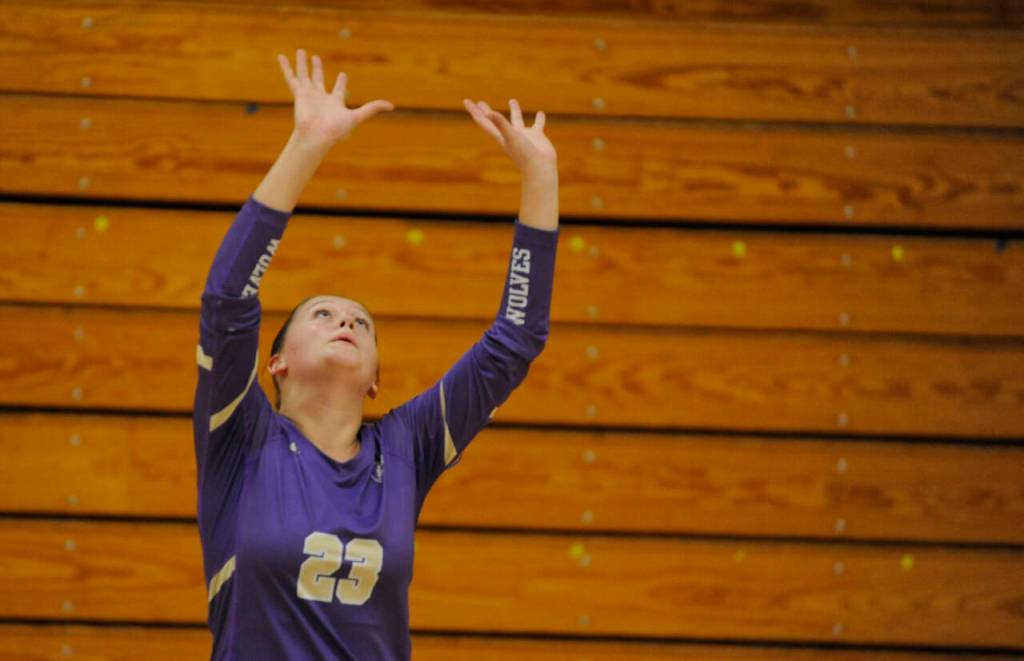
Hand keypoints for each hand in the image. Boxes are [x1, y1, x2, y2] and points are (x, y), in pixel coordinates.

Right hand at [278, 49, 393, 147]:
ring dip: (303, 64)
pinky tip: (282, 57)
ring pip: (305, 75)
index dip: (342, 82)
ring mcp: (309, 95)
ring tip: (301, 51)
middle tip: (316, 58)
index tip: (343, 75)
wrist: (317, 136)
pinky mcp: (299, 94)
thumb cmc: (336, 129)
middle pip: (319, 79)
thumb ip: (373, 109)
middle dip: (318, 69)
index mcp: (335, 102)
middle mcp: (321, 97)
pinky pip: (291, 78)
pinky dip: (286, 67)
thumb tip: (392, 106)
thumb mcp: (358, 116)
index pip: (339, 89)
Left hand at [464, 99, 556, 175]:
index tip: (466, 101)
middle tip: (480, 102)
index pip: (484, 122)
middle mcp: (510, 135)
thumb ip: (501, 124)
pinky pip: (537, 125)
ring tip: (512, 100)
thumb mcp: (511, 137)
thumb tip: (489, 113)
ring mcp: (523, 136)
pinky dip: (538, 119)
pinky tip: (540, 113)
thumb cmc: (525, 155)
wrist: (540, 169)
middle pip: (495, 121)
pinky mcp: (536, 137)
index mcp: (500, 136)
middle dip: (486, 112)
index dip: (475, 111)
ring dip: (514, 111)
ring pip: (517, 121)